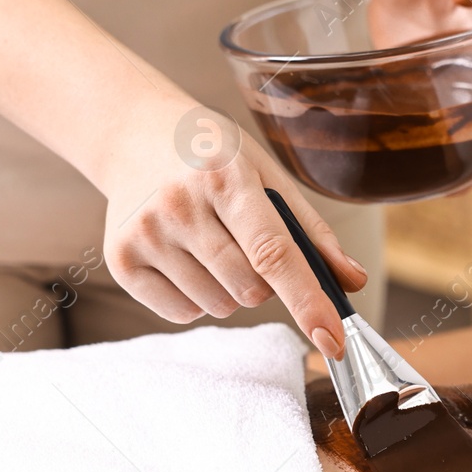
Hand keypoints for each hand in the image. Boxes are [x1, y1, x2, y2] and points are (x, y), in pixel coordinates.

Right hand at [98, 106, 366, 358]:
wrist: (133, 132)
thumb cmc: (212, 155)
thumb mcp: (267, 173)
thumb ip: (311, 231)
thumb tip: (352, 281)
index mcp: (225, 177)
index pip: (273, 253)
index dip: (307, 300)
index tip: (333, 339)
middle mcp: (179, 204)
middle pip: (249, 290)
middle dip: (262, 280)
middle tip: (242, 239)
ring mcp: (144, 234)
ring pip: (218, 306)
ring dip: (228, 289)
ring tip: (209, 242)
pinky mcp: (120, 260)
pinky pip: (182, 314)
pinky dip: (195, 298)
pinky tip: (183, 256)